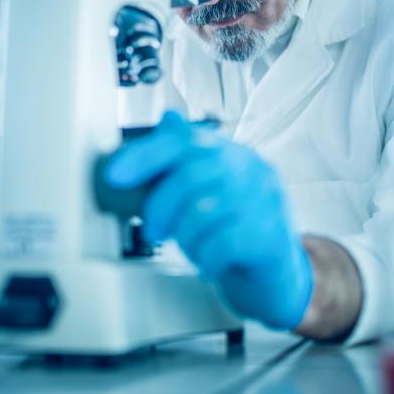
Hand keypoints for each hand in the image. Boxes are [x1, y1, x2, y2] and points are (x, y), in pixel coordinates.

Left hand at [104, 111, 313, 329]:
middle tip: (151, 230)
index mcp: (233, 152)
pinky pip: (220, 244)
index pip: (187, 139)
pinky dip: (204, 258)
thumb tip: (166, 120)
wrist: (278, 273)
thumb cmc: (236, 227)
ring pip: (203, 212)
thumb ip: (189, 159)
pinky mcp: (269, 236)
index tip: (114, 174)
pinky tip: (208, 263)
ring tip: (190, 247)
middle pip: (190, 175)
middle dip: (159, 206)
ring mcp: (265, 201)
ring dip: (184, 237)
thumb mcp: (214, 189)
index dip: (146, 153)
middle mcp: (252, 169)